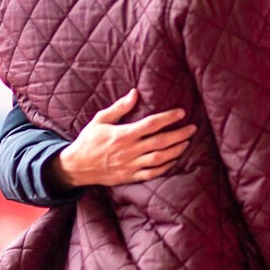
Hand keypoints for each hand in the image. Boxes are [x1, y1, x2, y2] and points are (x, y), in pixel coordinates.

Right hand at [47, 89, 195, 188]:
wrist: (76, 167)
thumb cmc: (88, 140)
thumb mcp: (100, 119)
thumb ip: (120, 107)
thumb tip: (135, 92)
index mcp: (123, 134)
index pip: (151, 124)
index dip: (168, 118)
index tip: (181, 112)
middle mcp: (129, 150)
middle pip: (161, 142)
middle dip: (179, 134)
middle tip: (193, 128)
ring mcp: (131, 165)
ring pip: (160, 159)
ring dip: (176, 150)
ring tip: (186, 142)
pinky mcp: (130, 177)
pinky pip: (152, 174)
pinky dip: (165, 167)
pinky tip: (173, 160)